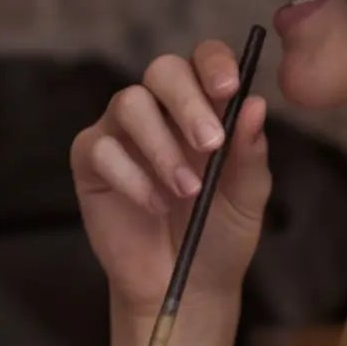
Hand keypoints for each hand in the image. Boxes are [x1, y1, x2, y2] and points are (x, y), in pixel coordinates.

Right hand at [71, 46, 271, 320]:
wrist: (184, 284)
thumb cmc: (219, 234)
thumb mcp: (246, 197)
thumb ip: (250, 153)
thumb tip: (256, 105)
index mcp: (204, 106)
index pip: (203, 61)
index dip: (213, 64)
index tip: (228, 90)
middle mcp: (160, 110)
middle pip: (162, 71)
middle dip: (186, 101)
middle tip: (210, 144)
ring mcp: (121, 132)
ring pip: (129, 104)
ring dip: (161, 147)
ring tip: (186, 191)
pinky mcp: (90, 161)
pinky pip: (101, 148)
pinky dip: (131, 177)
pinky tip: (155, 205)